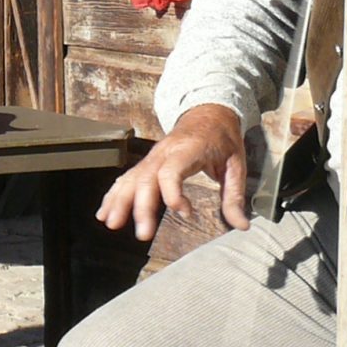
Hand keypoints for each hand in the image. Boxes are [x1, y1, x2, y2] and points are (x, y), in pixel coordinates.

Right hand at [97, 104, 249, 241]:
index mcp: (188, 149)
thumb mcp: (236, 164)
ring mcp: (153, 157)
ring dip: (119, 201)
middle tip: (143, 235)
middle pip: (146, 179)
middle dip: (141, 207)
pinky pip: (127, 178)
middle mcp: (165, 152)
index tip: (186, 213)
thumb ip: (235, 196)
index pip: (171, 171)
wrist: (208, 112)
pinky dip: (114, 195)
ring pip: (131, 179)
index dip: (173, 194)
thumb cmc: (222, 138)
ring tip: (111, 224)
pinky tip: (105, 212)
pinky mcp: (147, 163)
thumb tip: (241, 225)